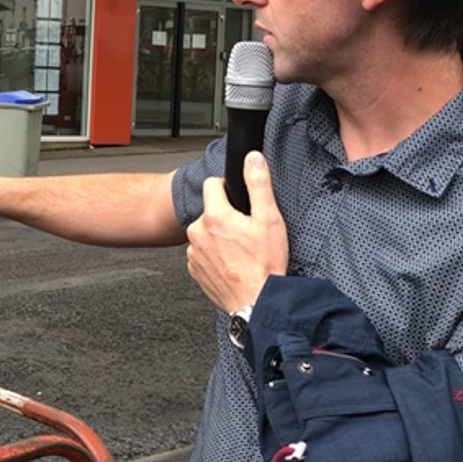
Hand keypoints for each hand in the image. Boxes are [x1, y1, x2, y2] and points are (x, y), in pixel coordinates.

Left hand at [185, 151, 288, 312]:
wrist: (258, 303)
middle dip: (226, 216)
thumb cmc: (265, 265)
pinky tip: (232, 263)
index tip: (240, 204)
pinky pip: (202, 251)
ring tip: (241, 251)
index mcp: (214, 215)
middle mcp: (197, 232)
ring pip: (205, 231)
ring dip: (219, 237)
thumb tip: (252, 158)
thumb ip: (258, 184)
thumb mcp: (269, 219)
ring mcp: (193, 252)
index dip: (228, 190)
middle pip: (210, 210)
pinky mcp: (193, 268)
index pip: (212, 184)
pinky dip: (214, 254)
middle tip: (246, 233)